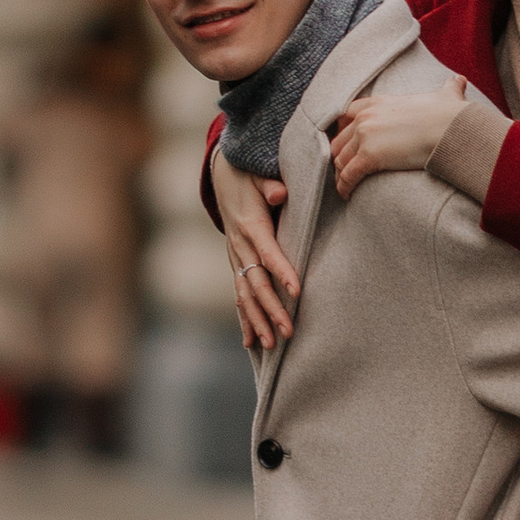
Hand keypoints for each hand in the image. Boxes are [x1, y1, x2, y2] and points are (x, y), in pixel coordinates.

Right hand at [216, 159, 301, 351]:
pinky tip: (250, 342)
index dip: (282, 271)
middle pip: (256, 283)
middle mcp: (240, 246)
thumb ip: (270, 185)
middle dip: (272, 309)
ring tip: (271, 345)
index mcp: (251, 226)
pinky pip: (238, 294)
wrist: (223, 175)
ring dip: (257, 321)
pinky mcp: (235, 263)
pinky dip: (243, 318)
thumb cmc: (249, 175)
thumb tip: (280, 193)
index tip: (297, 291)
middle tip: (289, 331)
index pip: (268, 253)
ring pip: (245, 295)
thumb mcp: (259, 174)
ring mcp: (235, 257)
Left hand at [327, 82, 460, 199]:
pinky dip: (344, 186)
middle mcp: (366, 117)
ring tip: (346, 186)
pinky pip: (348, 175)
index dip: (344, 131)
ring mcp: (365, 136)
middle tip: (346, 170)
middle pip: (339, 139)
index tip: (347, 144)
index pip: (347, 115)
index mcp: (378, 102)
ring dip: (341, 173)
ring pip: (340, 159)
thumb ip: (448, 88)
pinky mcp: (369, 156)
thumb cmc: (450, 114)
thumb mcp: (445, 95)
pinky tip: (347, 194)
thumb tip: (459, 80)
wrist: (451, 128)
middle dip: (340, 155)